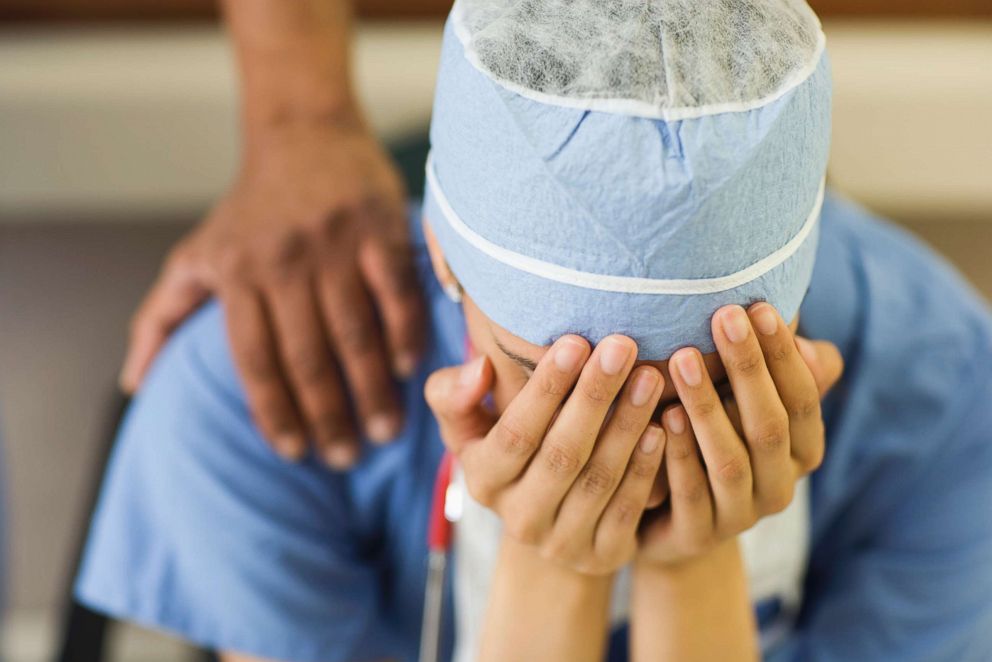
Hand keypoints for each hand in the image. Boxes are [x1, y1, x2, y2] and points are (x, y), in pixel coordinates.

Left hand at [120, 111, 424, 466]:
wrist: (301, 131)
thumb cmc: (249, 208)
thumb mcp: (194, 256)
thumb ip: (161, 317)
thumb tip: (133, 383)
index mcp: (237, 275)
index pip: (254, 361)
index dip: (275, 414)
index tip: (294, 454)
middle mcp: (282, 262)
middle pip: (307, 356)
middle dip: (329, 416)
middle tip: (347, 456)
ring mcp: (333, 244)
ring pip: (354, 332)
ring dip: (372, 389)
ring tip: (385, 432)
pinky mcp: (377, 227)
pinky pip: (395, 292)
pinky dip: (404, 333)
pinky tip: (408, 369)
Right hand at [425, 335, 666, 574]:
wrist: (545, 522)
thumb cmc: (507, 449)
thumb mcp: (467, 426)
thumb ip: (454, 395)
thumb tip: (480, 370)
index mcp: (484, 481)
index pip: (516, 433)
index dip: (546, 389)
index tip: (575, 341)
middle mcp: (520, 518)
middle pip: (562, 454)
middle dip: (594, 396)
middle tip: (621, 346)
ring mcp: (562, 542)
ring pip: (598, 479)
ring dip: (626, 425)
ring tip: (648, 376)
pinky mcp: (602, 555)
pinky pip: (627, 508)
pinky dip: (646, 467)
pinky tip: (662, 426)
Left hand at [639, 303, 842, 564]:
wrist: (673, 527)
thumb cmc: (711, 440)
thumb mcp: (739, 403)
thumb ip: (764, 366)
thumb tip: (787, 305)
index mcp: (802, 450)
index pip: (803, 398)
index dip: (782, 354)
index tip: (758, 306)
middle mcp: (780, 486)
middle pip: (770, 425)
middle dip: (748, 368)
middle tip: (723, 316)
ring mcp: (742, 516)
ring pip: (730, 461)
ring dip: (707, 407)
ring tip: (682, 360)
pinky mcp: (699, 536)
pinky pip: (690, 495)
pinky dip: (677, 455)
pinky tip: (661, 416)